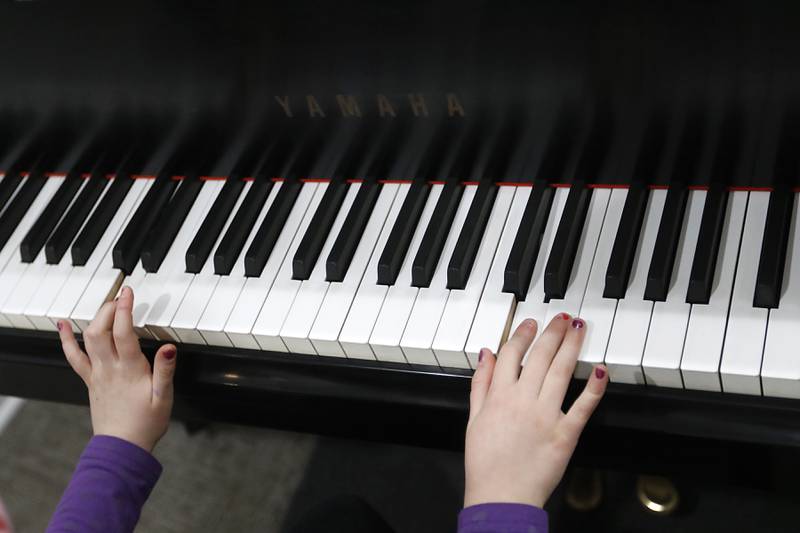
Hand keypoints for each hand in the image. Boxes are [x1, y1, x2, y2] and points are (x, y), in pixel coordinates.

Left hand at [57, 286, 176, 452]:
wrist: (122, 446)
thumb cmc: (145, 424)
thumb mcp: (163, 397)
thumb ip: (165, 371)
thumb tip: (170, 348)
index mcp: (130, 370)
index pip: (124, 332)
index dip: (125, 309)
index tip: (129, 292)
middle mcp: (109, 368)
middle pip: (101, 330)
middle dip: (109, 308)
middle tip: (121, 296)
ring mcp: (97, 374)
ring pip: (88, 339)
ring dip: (94, 318)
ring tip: (104, 303)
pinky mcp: (90, 380)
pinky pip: (74, 357)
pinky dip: (67, 339)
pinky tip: (63, 326)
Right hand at [464, 314, 607, 507]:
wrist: (501, 497)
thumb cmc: (486, 463)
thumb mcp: (473, 419)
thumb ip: (480, 384)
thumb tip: (486, 355)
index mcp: (499, 396)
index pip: (513, 354)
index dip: (523, 334)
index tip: (532, 323)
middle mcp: (523, 400)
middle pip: (541, 356)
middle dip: (553, 332)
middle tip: (564, 317)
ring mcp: (546, 415)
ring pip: (562, 372)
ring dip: (572, 346)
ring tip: (580, 328)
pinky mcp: (566, 434)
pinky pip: (583, 406)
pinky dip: (594, 387)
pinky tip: (601, 370)